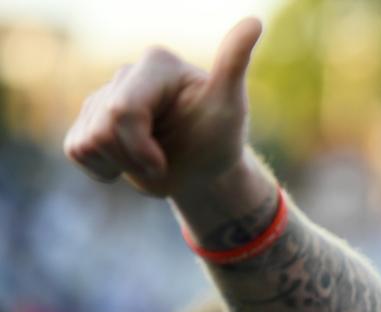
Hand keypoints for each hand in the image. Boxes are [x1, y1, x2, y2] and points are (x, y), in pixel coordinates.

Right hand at [64, 17, 262, 196]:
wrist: (203, 168)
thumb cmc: (219, 136)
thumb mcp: (230, 105)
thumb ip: (234, 64)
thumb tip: (254, 22)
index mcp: (156, 63)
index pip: (123, 111)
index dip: (140, 149)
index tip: (166, 161)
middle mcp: (126, 73)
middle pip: (102, 130)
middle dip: (134, 159)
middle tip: (163, 162)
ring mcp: (102, 95)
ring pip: (86, 143)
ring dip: (122, 165)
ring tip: (151, 158)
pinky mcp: (87, 119)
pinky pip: (76, 150)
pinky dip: (104, 169)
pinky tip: (131, 159)